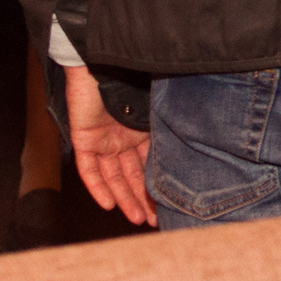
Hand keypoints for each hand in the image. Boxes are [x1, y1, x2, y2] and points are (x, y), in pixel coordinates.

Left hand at [64, 64, 155, 226]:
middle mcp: (123, 137)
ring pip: (113, 176)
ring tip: (137, 217)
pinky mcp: (84, 140)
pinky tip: (108, 204)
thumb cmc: (133, 76)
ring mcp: (103, 140)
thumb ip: (166, 126)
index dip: (157, 183)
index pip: (149, 162)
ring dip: (124, 197)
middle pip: (132, 174)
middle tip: (155, 219)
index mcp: (142, 129)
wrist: (100, 61)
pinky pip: (89, 169)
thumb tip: (195, 138)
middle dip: (143, 197)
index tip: (171, 203)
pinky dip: (97, 186)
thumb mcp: (155, 107)